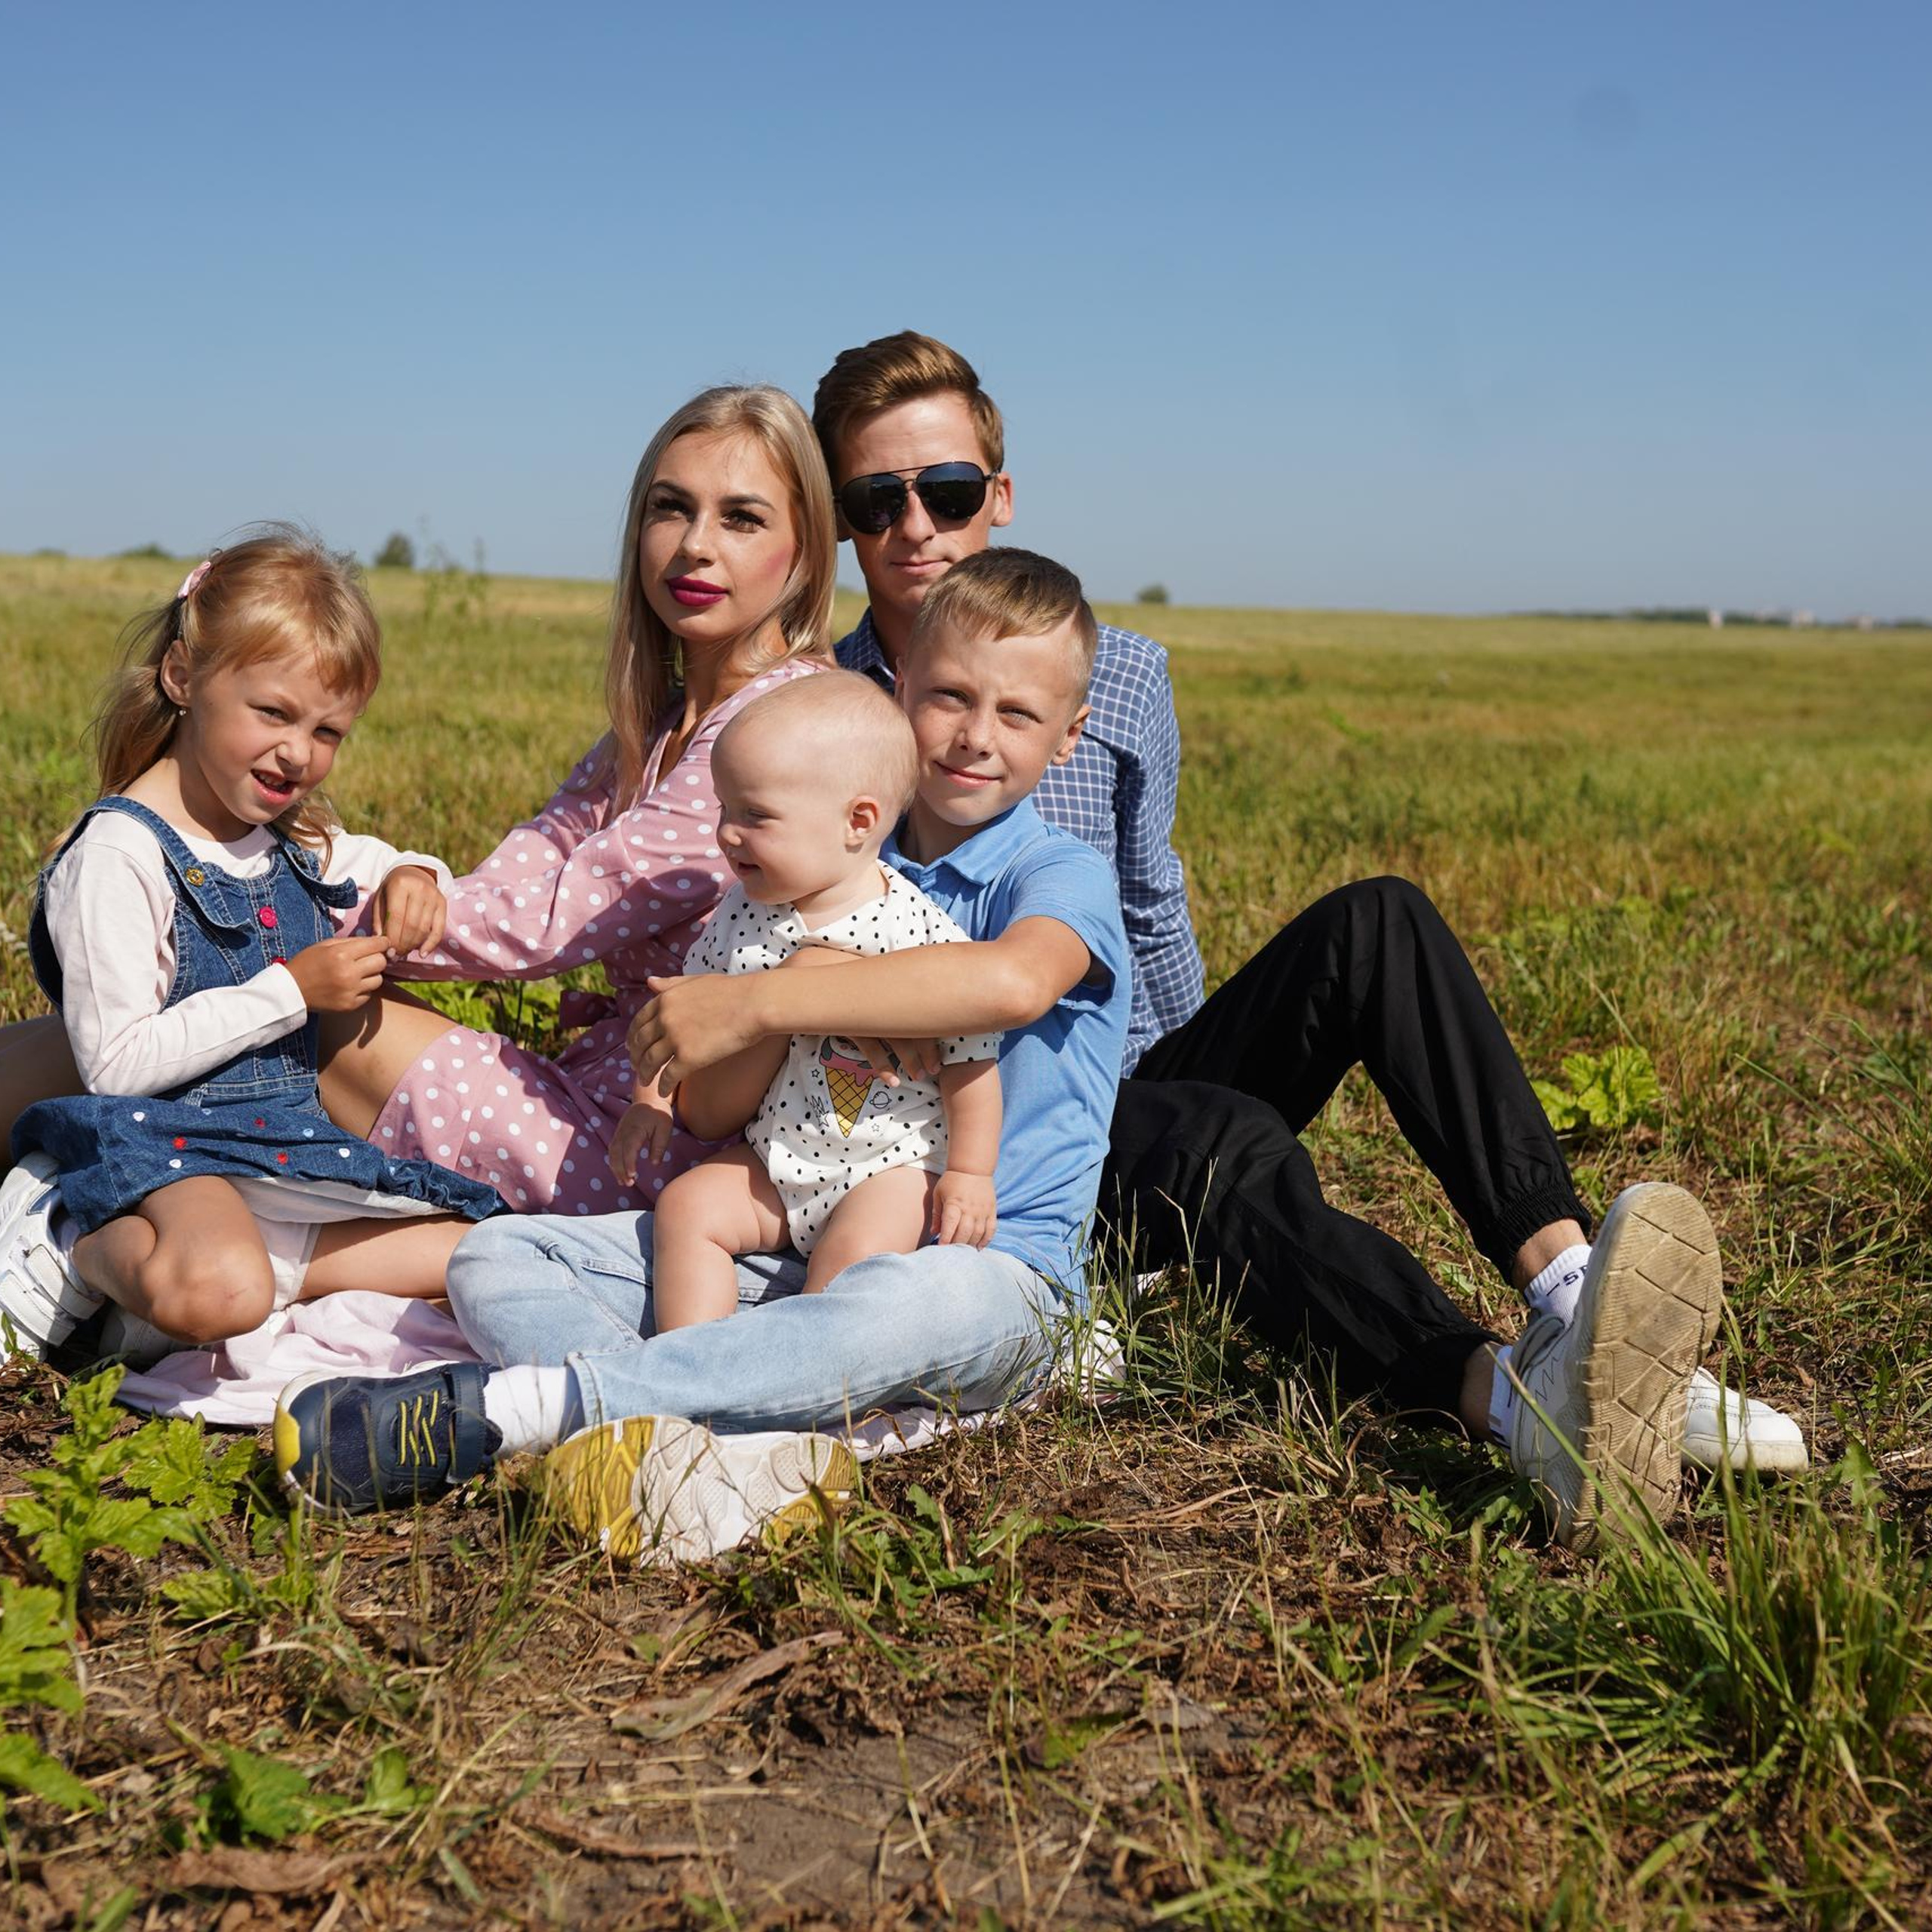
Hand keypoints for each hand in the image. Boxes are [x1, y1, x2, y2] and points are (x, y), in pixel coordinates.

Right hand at [285, 934, 390, 1012]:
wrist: (290, 991)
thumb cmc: (307, 963)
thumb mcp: (325, 945)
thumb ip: (352, 942)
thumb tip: (378, 941)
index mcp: (341, 954)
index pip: (377, 945)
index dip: (383, 943)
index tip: (383, 943)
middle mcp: (348, 973)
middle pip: (381, 962)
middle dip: (377, 958)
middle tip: (367, 959)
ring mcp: (350, 991)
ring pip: (378, 980)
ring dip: (371, 975)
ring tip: (357, 974)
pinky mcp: (350, 1005)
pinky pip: (369, 994)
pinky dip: (363, 989)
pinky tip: (349, 986)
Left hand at [371, 865, 446, 956]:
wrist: (413, 872)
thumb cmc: (393, 889)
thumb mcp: (380, 898)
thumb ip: (379, 920)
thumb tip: (381, 942)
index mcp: (400, 885)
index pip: (397, 917)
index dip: (392, 937)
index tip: (387, 951)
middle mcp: (419, 888)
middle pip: (411, 925)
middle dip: (403, 944)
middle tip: (395, 954)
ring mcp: (434, 896)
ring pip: (424, 928)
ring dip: (413, 945)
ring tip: (404, 952)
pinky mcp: (443, 903)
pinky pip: (439, 929)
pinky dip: (431, 944)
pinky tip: (422, 953)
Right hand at [609, 1085, 675, 1182]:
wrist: (648, 1098)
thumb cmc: (658, 1113)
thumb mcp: (665, 1128)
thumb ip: (659, 1145)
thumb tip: (654, 1163)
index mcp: (635, 1130)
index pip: (629, 1149)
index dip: (629, 1163)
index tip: (632, 1175)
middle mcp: (623, 1132)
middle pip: (617, 1154)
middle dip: (620, 1170)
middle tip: (629, 1184)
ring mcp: (618, 1133)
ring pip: (612, 1153)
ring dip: (615, 1168)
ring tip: (623, 1182)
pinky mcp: (618, 1134)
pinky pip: (612, 1150)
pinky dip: (614, 1162)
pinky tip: (620, 1172)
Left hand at [629, 974, 763, 1096]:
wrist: (754, 1004)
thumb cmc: (731, 991)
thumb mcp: (695, 981)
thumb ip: (670, 983)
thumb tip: (649, 982)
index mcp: (665, 999)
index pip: (638, 1021)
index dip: (633, 1037)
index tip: (633, 1046)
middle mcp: (665, 1019)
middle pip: (640, 1043)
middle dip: (635, 1057)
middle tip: (636, 1066)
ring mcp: (675, 1039)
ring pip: (650, 1061)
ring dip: (645, 1073)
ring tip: (646, 1081)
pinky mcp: (689, 1058)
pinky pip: (668, 1076)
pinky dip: (662, 1086)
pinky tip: (663, 1090)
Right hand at [775, 949, 934, 1084]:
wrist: (803, 973)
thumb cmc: (840, 978)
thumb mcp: (867, 979)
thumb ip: (888, 989)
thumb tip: (911, 1003)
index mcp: (891, 981)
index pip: (923, 1006)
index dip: (937, 1030)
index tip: (941, 1050)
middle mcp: (882, 994)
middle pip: (916, 1024)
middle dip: (927, 1050)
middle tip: (934, 1069)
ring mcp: (864, 1009)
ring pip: (897, 1037)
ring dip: (910, 1060)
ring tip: (918, 1076)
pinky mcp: (847, 1022)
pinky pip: (870, 1047)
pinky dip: (883, 1065)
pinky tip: (891, 1079)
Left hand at [931, 1170, 995, 1247]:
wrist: (973, 1167)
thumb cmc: (952, 1180)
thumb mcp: (938, 1193)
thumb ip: (937, 1214)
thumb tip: (934, 1232)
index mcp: (954, 1204)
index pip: (950, 1226)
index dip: (945, 1239)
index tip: (941, 1248)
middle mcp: (969, 1209)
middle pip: (964, 1233)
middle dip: (957, 1245)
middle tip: (951, 1252)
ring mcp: (982, 1210)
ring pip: (978, 1234)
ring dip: (970, 1245)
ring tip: (964, 1251)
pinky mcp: (992, 1210)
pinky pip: (991, 1229)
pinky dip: (986, 1240)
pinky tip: (979, 1247)